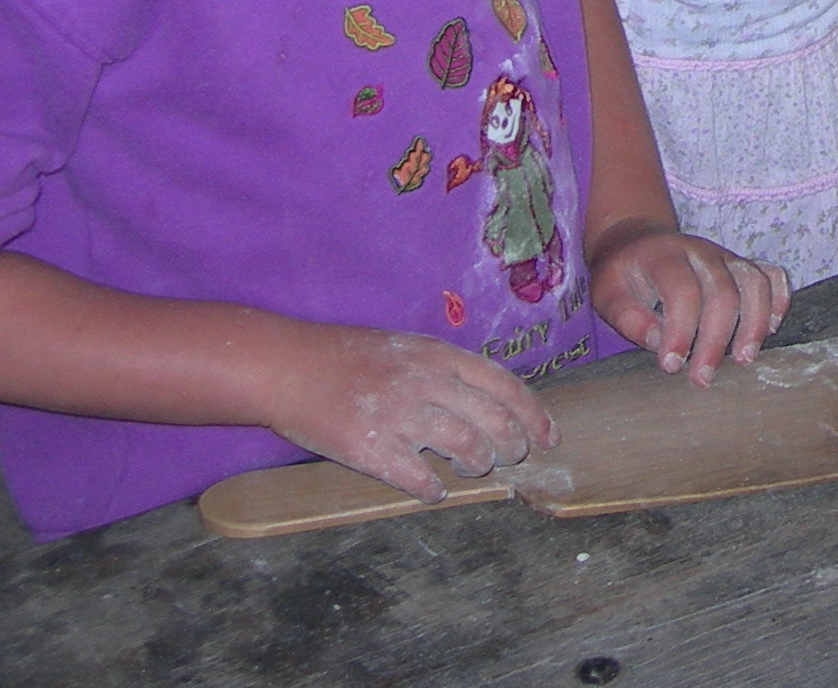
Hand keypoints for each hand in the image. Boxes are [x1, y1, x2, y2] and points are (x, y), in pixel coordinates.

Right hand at [262, 322, 555, 502]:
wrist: (288, 367)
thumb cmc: (348, 356)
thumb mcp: (407, 347)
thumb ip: (446, 370)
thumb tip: (490, 399)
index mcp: (437, 355)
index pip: (504, 385)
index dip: (533, 414)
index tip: (549, 437)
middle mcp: (425, 383)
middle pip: (492, 421)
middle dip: (511, 446)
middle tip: (509, 458)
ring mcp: (398, 416)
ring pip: (464, 449)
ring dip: (477, 465)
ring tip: (473, 469)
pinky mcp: (371, 449)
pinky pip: (418, 479)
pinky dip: (434, 490)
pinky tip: (433, 491)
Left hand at [589, 220, 788, 385]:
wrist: (637, 241)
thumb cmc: (622, 274)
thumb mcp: (607, 294)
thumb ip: (629, 317)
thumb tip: (658, 343)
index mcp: (665, 256)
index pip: (683, 290)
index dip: (681, 330)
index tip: (672, 366)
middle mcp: (701, 252)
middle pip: (723, 292)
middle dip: (716, 339)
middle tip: (702, 378)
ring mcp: (726, 257)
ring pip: (754, 282)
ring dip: (753, 323)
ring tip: (743, 359)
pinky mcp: (740, 265)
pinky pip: (771, 276)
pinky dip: (777, 300)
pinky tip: (769, 329)